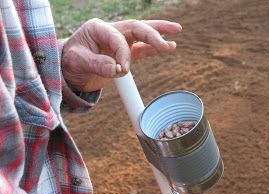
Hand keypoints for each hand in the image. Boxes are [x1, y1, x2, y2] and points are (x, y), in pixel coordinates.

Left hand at [61, 18, 181, 91]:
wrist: (70, 71)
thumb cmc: (71, 63)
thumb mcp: (77, 62)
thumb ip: (96, 64)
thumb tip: (117, 69)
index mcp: (98, 28)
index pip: (117, 37)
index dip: (122, 53)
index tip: (122, 69)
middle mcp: (111, 31)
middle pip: (136, 27)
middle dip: (152, 34)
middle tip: (166, 43)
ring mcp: (120, 42)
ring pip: (142, 34)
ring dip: (159, 33)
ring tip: (176, 31)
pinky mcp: (125, 54)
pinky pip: (142, 49)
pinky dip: (154, 49)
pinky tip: (167, 46)